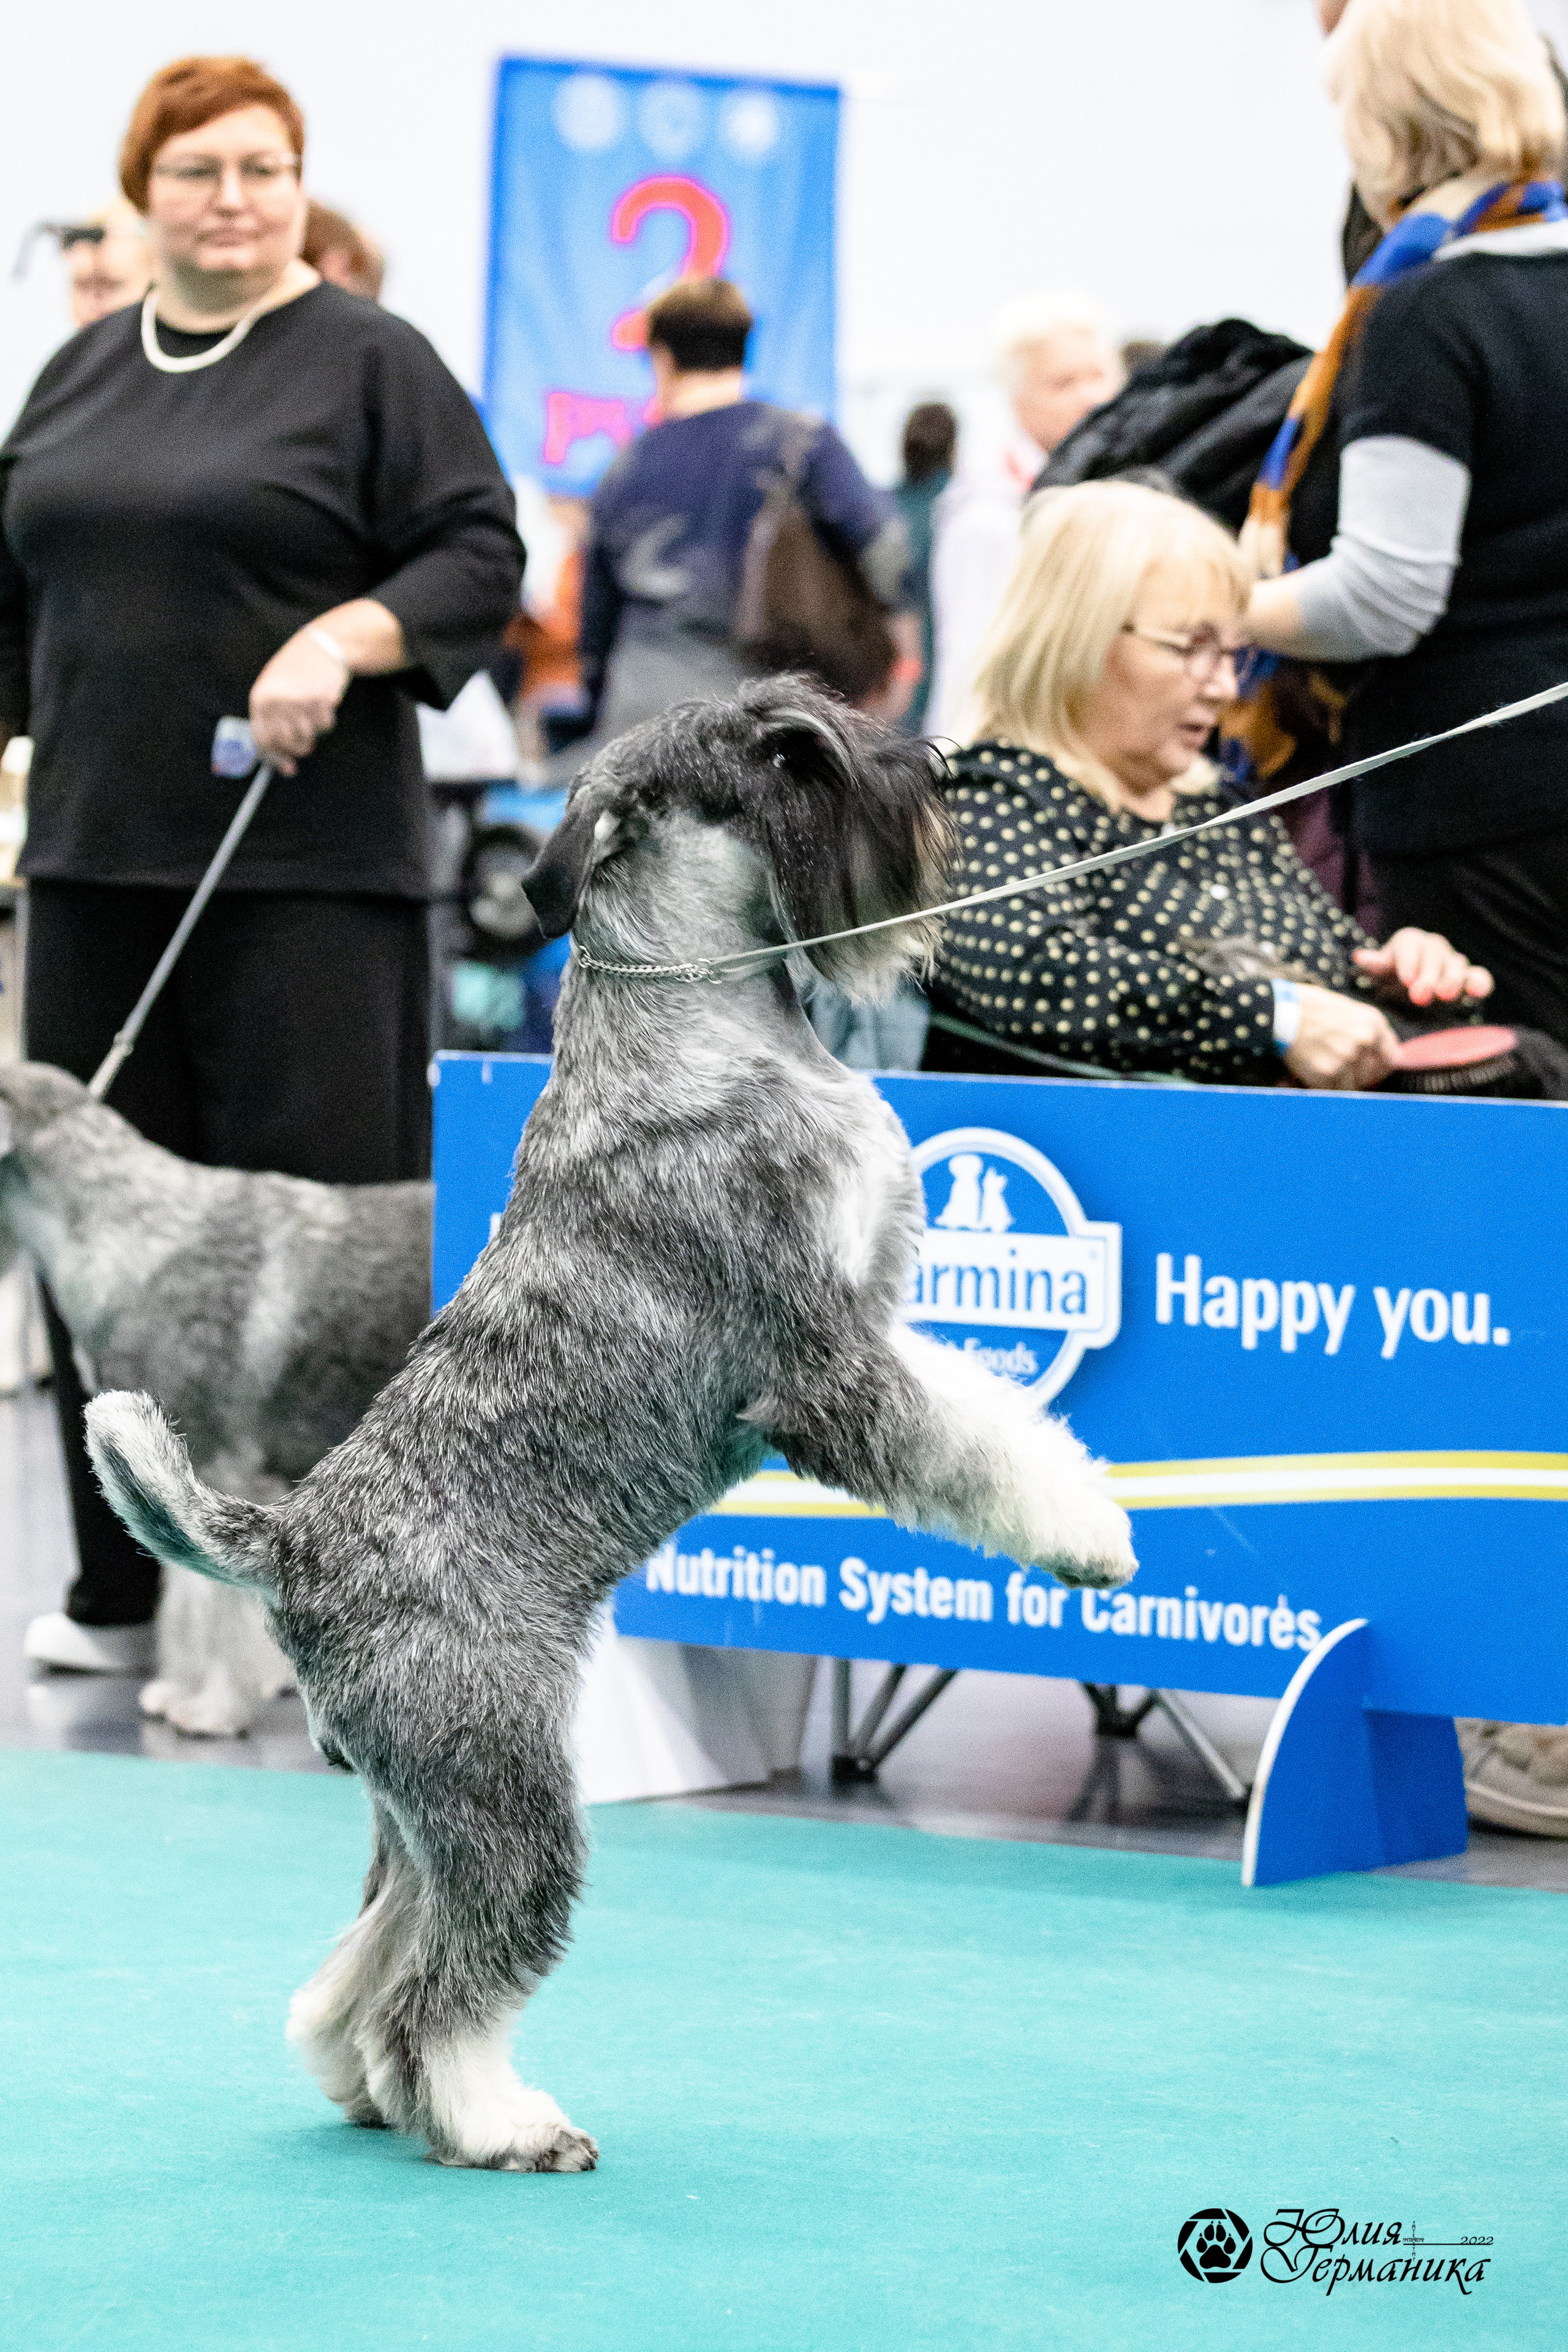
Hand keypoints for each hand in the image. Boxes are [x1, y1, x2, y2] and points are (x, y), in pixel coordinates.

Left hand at [248, 630, 349, 774]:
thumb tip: (284, 765)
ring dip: (315, 730)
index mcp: (260, 699)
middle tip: (308, 742)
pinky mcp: (320, 699)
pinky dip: (328, 719)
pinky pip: (325, 725)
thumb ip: (273, 723)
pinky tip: (324, 701)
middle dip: (299, 747)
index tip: (288, 767)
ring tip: (314, 713)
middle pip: (286, 742)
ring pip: (308, 736)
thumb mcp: (274, 691)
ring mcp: (298, 700)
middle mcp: (276, 701)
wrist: (321, 645)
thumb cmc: (296, 671)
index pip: (262, 740)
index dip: (275, 757)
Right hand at [1284, 984, 1401, 1090]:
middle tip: (1339, 1069)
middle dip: (1358, 1075)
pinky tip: (1312, 1072)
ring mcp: (1348, 1058)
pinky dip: (1323, 1086)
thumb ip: (1363, 1029)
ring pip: (1353, 1084)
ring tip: (1322, 1066)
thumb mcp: (1345, 1009)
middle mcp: (1366, 1040)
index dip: (1377, 1065)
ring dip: (1340, 1081)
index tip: (1366, 1068)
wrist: (1278, 1011)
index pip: (1390, 1057)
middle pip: (1373, 1074)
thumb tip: (1372, 1051)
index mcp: (1373, 1022)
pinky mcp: (1329, 1073)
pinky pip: (1334, 1090)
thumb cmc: (1307, 1007)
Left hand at [1352, 928, 1492, 1008]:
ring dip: (1452, 979)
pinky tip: (1477, 993)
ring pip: (1456, 964)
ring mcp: (1453, 961)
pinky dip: (1480, 983)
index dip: (1408, 962)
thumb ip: (1375, 966)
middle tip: (1421, 995)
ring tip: (1446, 995)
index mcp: (1409, 941)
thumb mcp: (1379, 973)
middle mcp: (1433, 946)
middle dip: (1428, 975)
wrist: (1407, 991)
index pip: (1409, 946)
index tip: (1406, 980)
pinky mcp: (1469, 978)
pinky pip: (1479, 976)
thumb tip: (1359, 956)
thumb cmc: (1391, 978)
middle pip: (1434, 955)